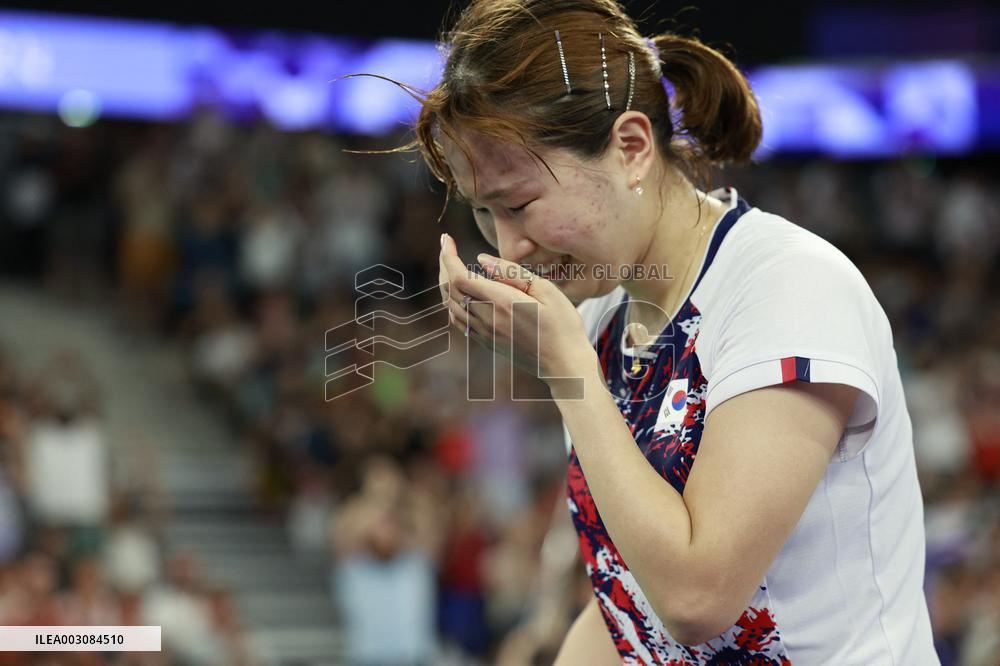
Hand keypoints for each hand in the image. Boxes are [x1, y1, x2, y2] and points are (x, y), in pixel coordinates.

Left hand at [438, 233, 593, 381]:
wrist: (565, 365)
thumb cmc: (562, 325)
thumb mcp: (546, 290)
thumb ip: (511, 273)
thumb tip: (480, 259)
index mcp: (502, 303)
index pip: (459, 277)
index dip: (447, 256)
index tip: (446, 239)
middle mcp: (487, 319)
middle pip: (449, 290)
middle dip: (444, 265)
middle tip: (447, 247)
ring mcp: (485, 333)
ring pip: (450, 305)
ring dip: (446, 283)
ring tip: (451, 265)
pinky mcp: (486, 342)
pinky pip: (458, 320)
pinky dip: (452, 301)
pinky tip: (461, 292)